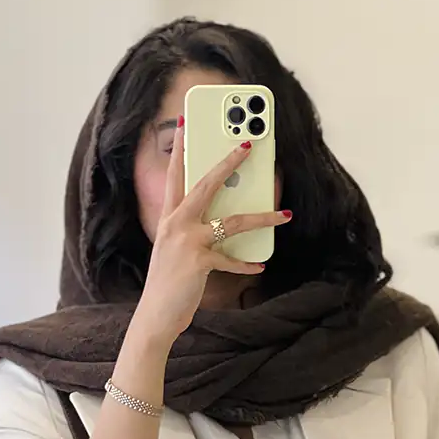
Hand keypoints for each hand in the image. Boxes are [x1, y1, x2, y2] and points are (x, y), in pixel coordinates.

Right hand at [132, 120, 289, 344]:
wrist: (155, 314)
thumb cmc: (167, 284)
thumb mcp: (173, 250)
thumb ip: (191, 232)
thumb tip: (220, 221)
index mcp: (169, 218)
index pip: (176, 176)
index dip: (181, 149)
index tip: (186, 124)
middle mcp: (176, 223)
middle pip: (207, 184)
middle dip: (229, 162)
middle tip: (247, 145)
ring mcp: (188, 241)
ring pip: (232, 221)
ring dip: (262, 217)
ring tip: (283, 215)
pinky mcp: (200, 261)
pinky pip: (231, 259)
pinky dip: (247, 264)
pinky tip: (259, 266)